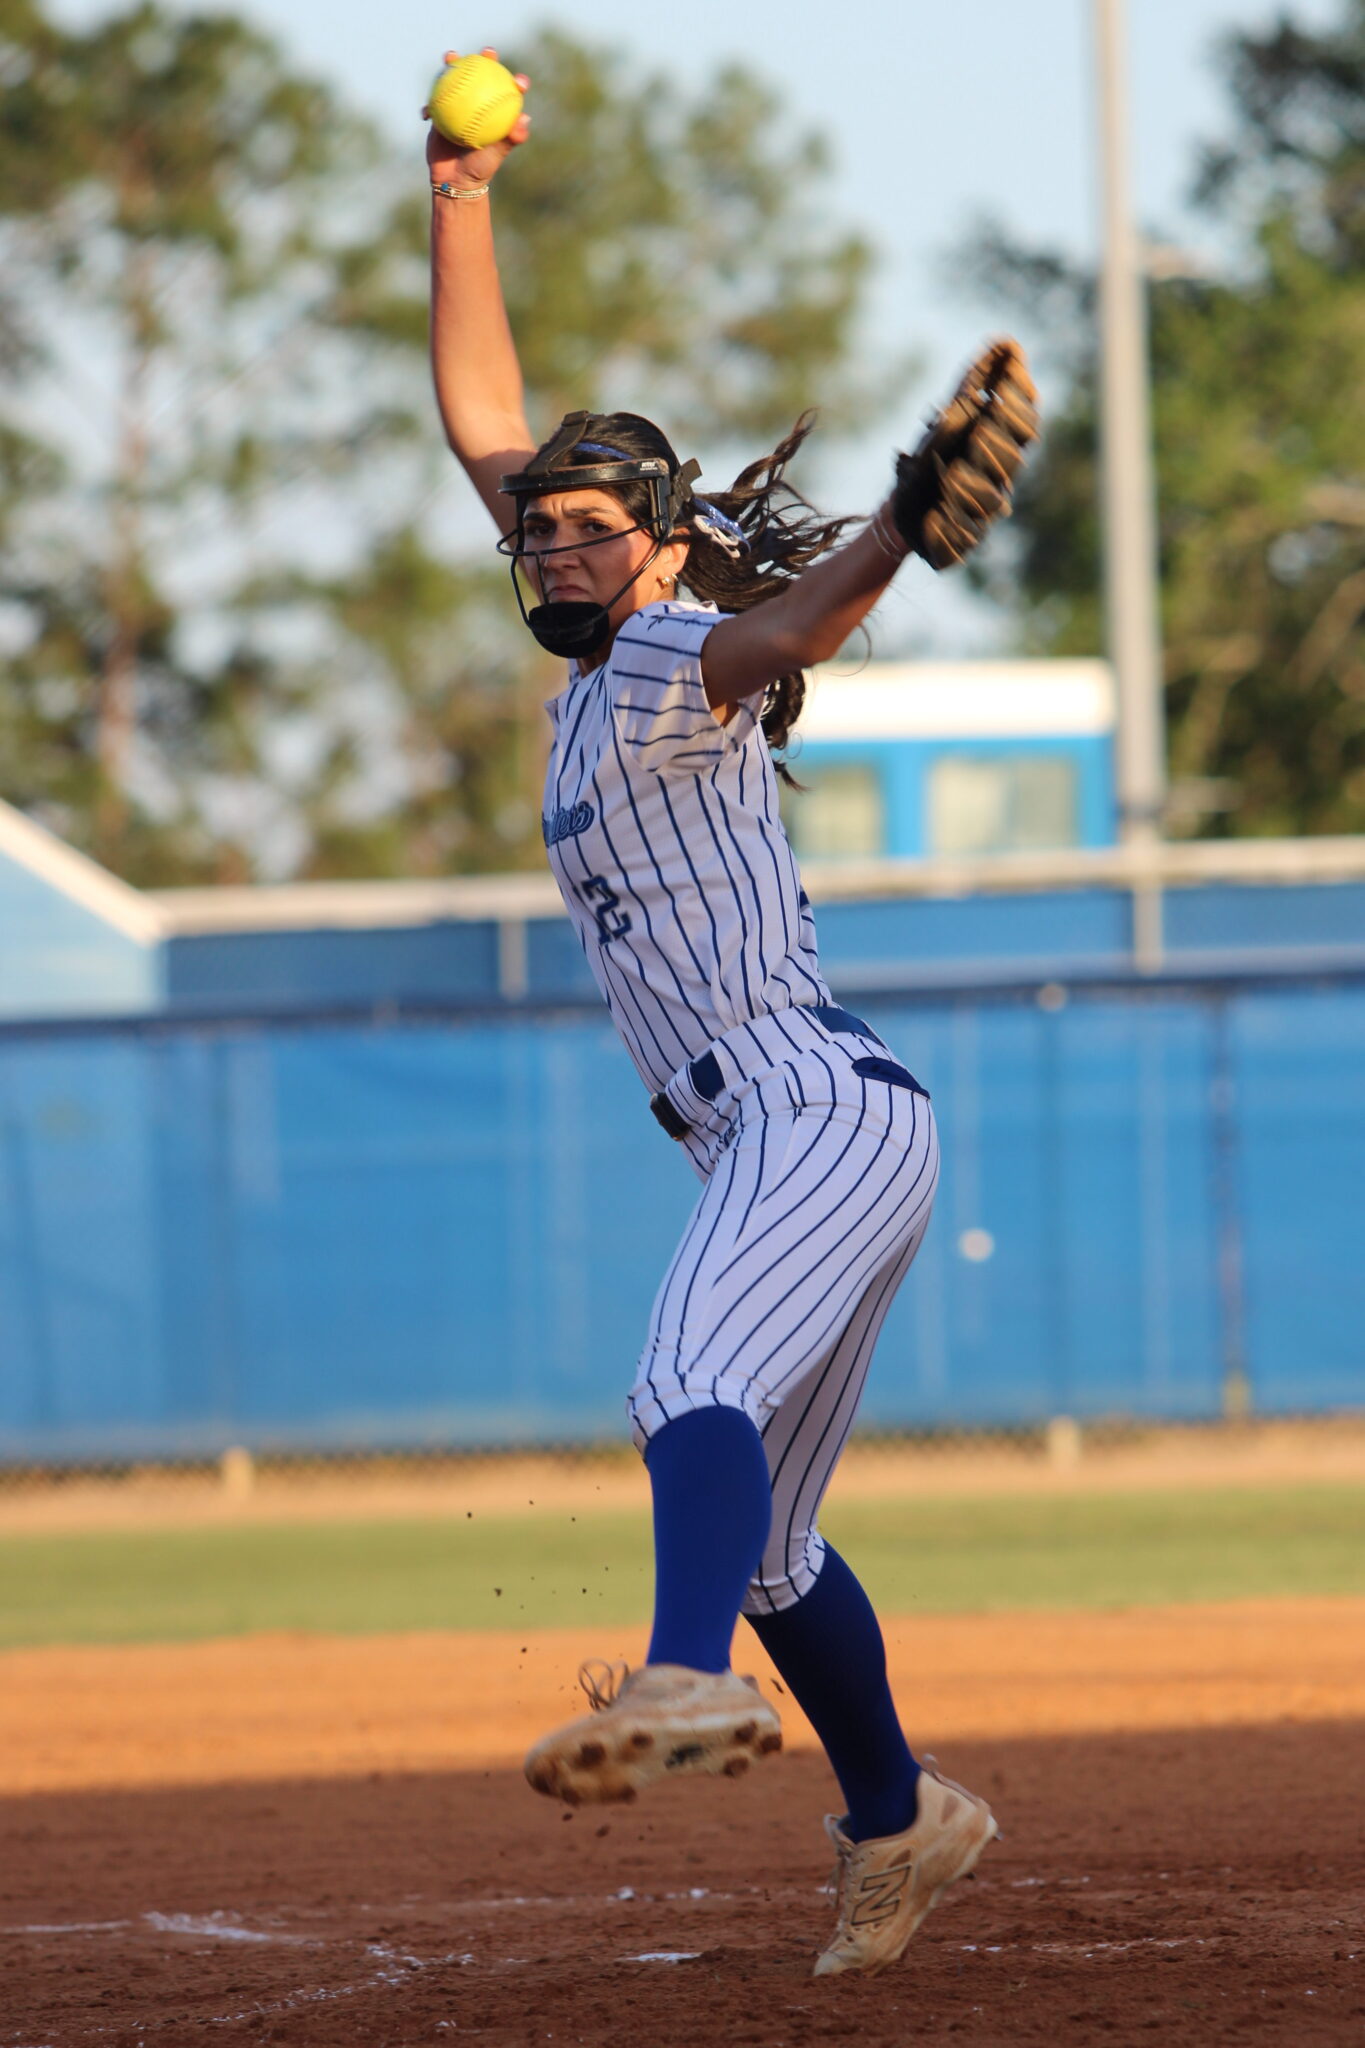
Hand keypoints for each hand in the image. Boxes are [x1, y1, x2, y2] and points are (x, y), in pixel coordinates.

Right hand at [423, 46, 529, 189]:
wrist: (456, 179)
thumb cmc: (479, 169)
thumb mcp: (495, 156)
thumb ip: (510, 139)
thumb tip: (525, 119)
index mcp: (494, 113)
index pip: (508, 94)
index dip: (516, 82)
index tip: (520, 81)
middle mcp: (477, 104)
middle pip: (482, 76)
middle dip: (485, 59)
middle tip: (487, 53)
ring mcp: (458, 106)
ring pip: (454, 79)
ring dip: (451, 64)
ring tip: (449, 57)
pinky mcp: (440, 111)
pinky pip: (433, 102)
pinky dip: (429, 105)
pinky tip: (427, 111)